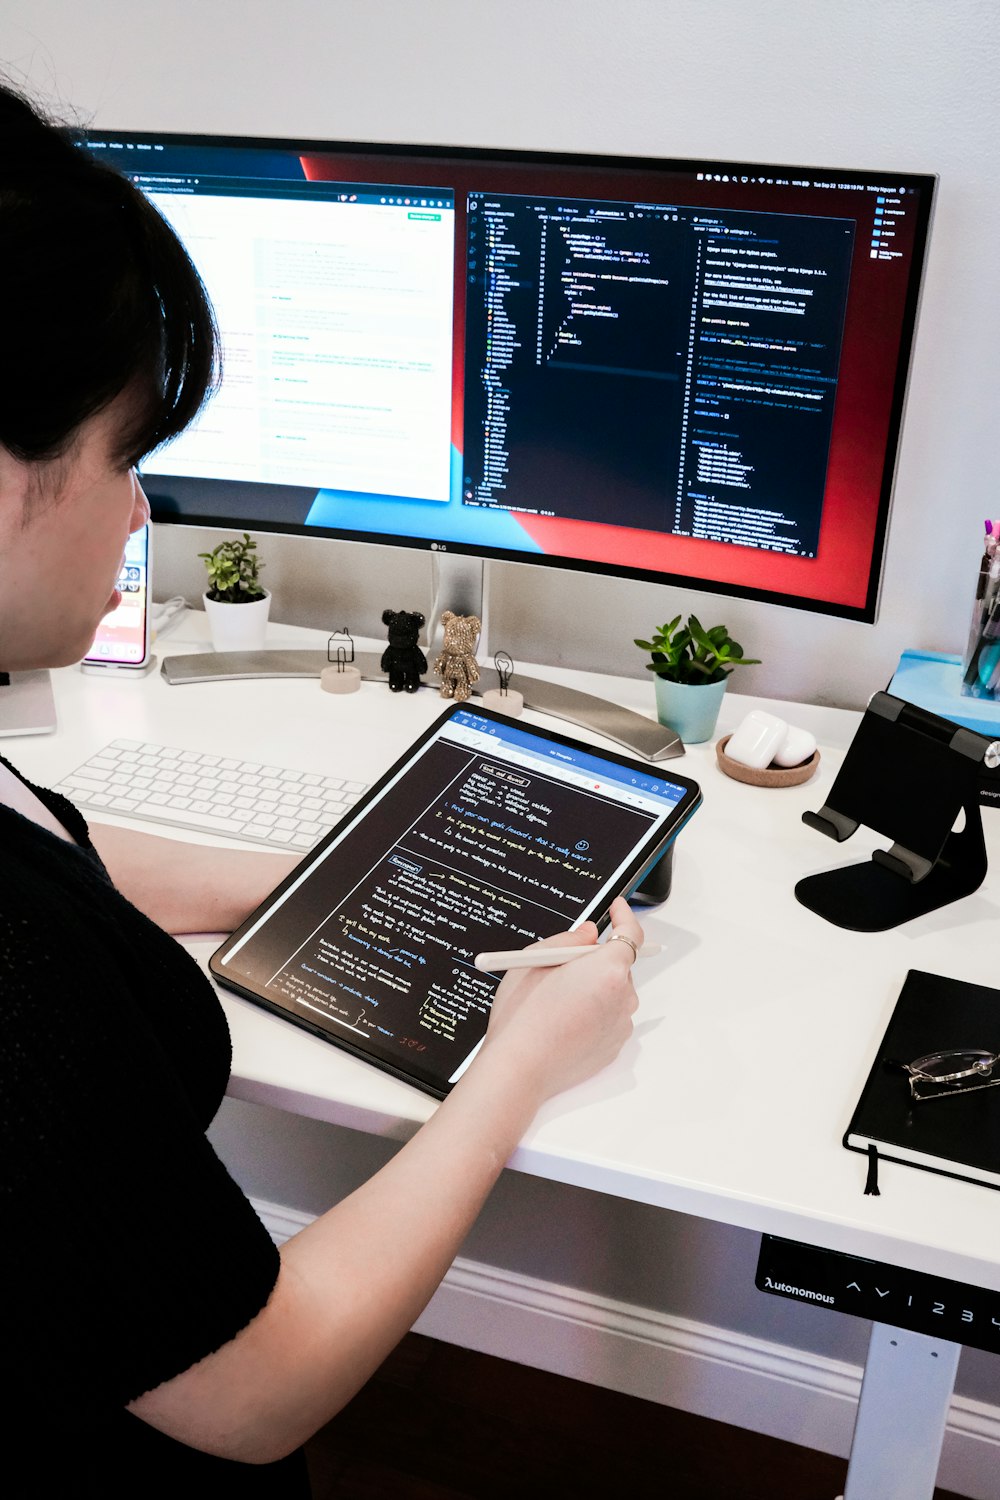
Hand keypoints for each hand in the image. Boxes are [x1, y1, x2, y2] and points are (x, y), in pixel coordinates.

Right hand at [479, 897, 642, 1103]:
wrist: (519, 1067)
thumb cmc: (524, 1015)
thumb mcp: (536, 959)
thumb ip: (569, 939)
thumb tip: (589, 934)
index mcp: (608, 969)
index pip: (630, 933)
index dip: (624, 916)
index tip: (616, 908)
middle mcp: (623, 997)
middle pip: (618, 966)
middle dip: (596, 960)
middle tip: (563, 965)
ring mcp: (620, 1025)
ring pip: (612, 993)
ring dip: (594, 988)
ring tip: (555, 1000)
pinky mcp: (613, 1047)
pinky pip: (608, 1018)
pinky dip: (592, 1013)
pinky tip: (563, 1021)